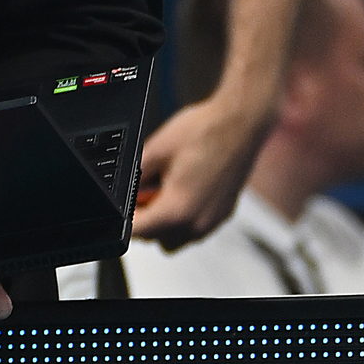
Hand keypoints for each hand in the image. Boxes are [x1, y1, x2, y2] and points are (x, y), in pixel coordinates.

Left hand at [129, 93, 271, 249]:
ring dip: (166, 221)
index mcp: (178, 210)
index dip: (127, 219)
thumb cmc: (203, 132)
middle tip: (145, 191)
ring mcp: (213, 221)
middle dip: (147, 219)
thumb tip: (124, 192)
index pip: (140, 233)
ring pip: (178, 237)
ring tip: (165, 188)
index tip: (126, 203)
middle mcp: (199, 223)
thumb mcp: (154, 150)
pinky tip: (184, 187)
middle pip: (159, 239)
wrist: (239, 124)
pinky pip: (196, 227)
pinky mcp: (223, 214)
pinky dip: (185, 216)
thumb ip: (135, 178)